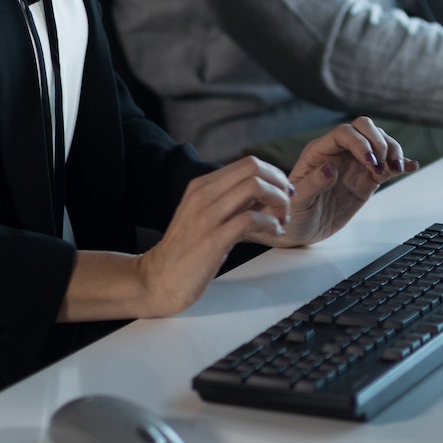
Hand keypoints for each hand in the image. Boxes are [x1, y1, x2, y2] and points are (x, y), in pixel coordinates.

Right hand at [133, 157, 295, 316]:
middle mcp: (203, 194)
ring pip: (255, 187)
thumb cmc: (185, 250)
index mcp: (202, 186)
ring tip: (281, 221)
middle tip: (286, 205)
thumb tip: (263, 191)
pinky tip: (273, 233)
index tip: (284, 193)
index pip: (247, 163)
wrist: (156, 280)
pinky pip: (251, 219)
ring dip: (278, 203)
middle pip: (253, 169)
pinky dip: (270, 224)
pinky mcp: (213, 240)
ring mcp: (207, 216)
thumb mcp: (204, 216)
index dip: (273, 175)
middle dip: (279, 184)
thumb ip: (230, 201)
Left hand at [274, 117, 417, 247]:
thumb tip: (329, 168)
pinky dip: (400, 165)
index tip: (371, 161)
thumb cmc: (294, 212)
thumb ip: (312, 184)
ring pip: (379, 143)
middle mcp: (339, 152)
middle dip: (379, 141)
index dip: (361, 142)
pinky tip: (410, 166)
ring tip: (396, 169)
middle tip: (383, 164)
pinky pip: (386, 167)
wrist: (301, 229)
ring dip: (392, 151)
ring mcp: (354, 164)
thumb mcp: (297, 201)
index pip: (344, 133)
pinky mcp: (366, 180)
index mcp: (320, 151)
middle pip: (365, 128)